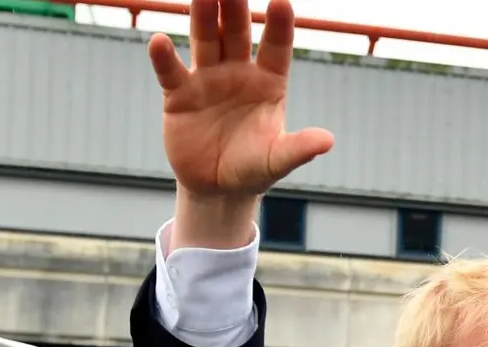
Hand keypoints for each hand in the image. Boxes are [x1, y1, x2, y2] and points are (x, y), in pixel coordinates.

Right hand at [147, 0, 333, 248]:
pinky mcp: (179, 95)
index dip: (279, 24)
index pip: (276, 46)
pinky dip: (164, 58)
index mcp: (269, 82)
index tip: (282, 1)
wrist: (218, 188)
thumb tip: (327, 141)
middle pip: (236, 31)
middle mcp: (238, 72)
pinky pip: (172, 71)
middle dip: (235, 6)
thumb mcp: (277, 160)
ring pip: (206, 40)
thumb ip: (299, 148)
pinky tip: (159, 42)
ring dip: (203, 16)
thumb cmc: (254, 168)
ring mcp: (208, 79)